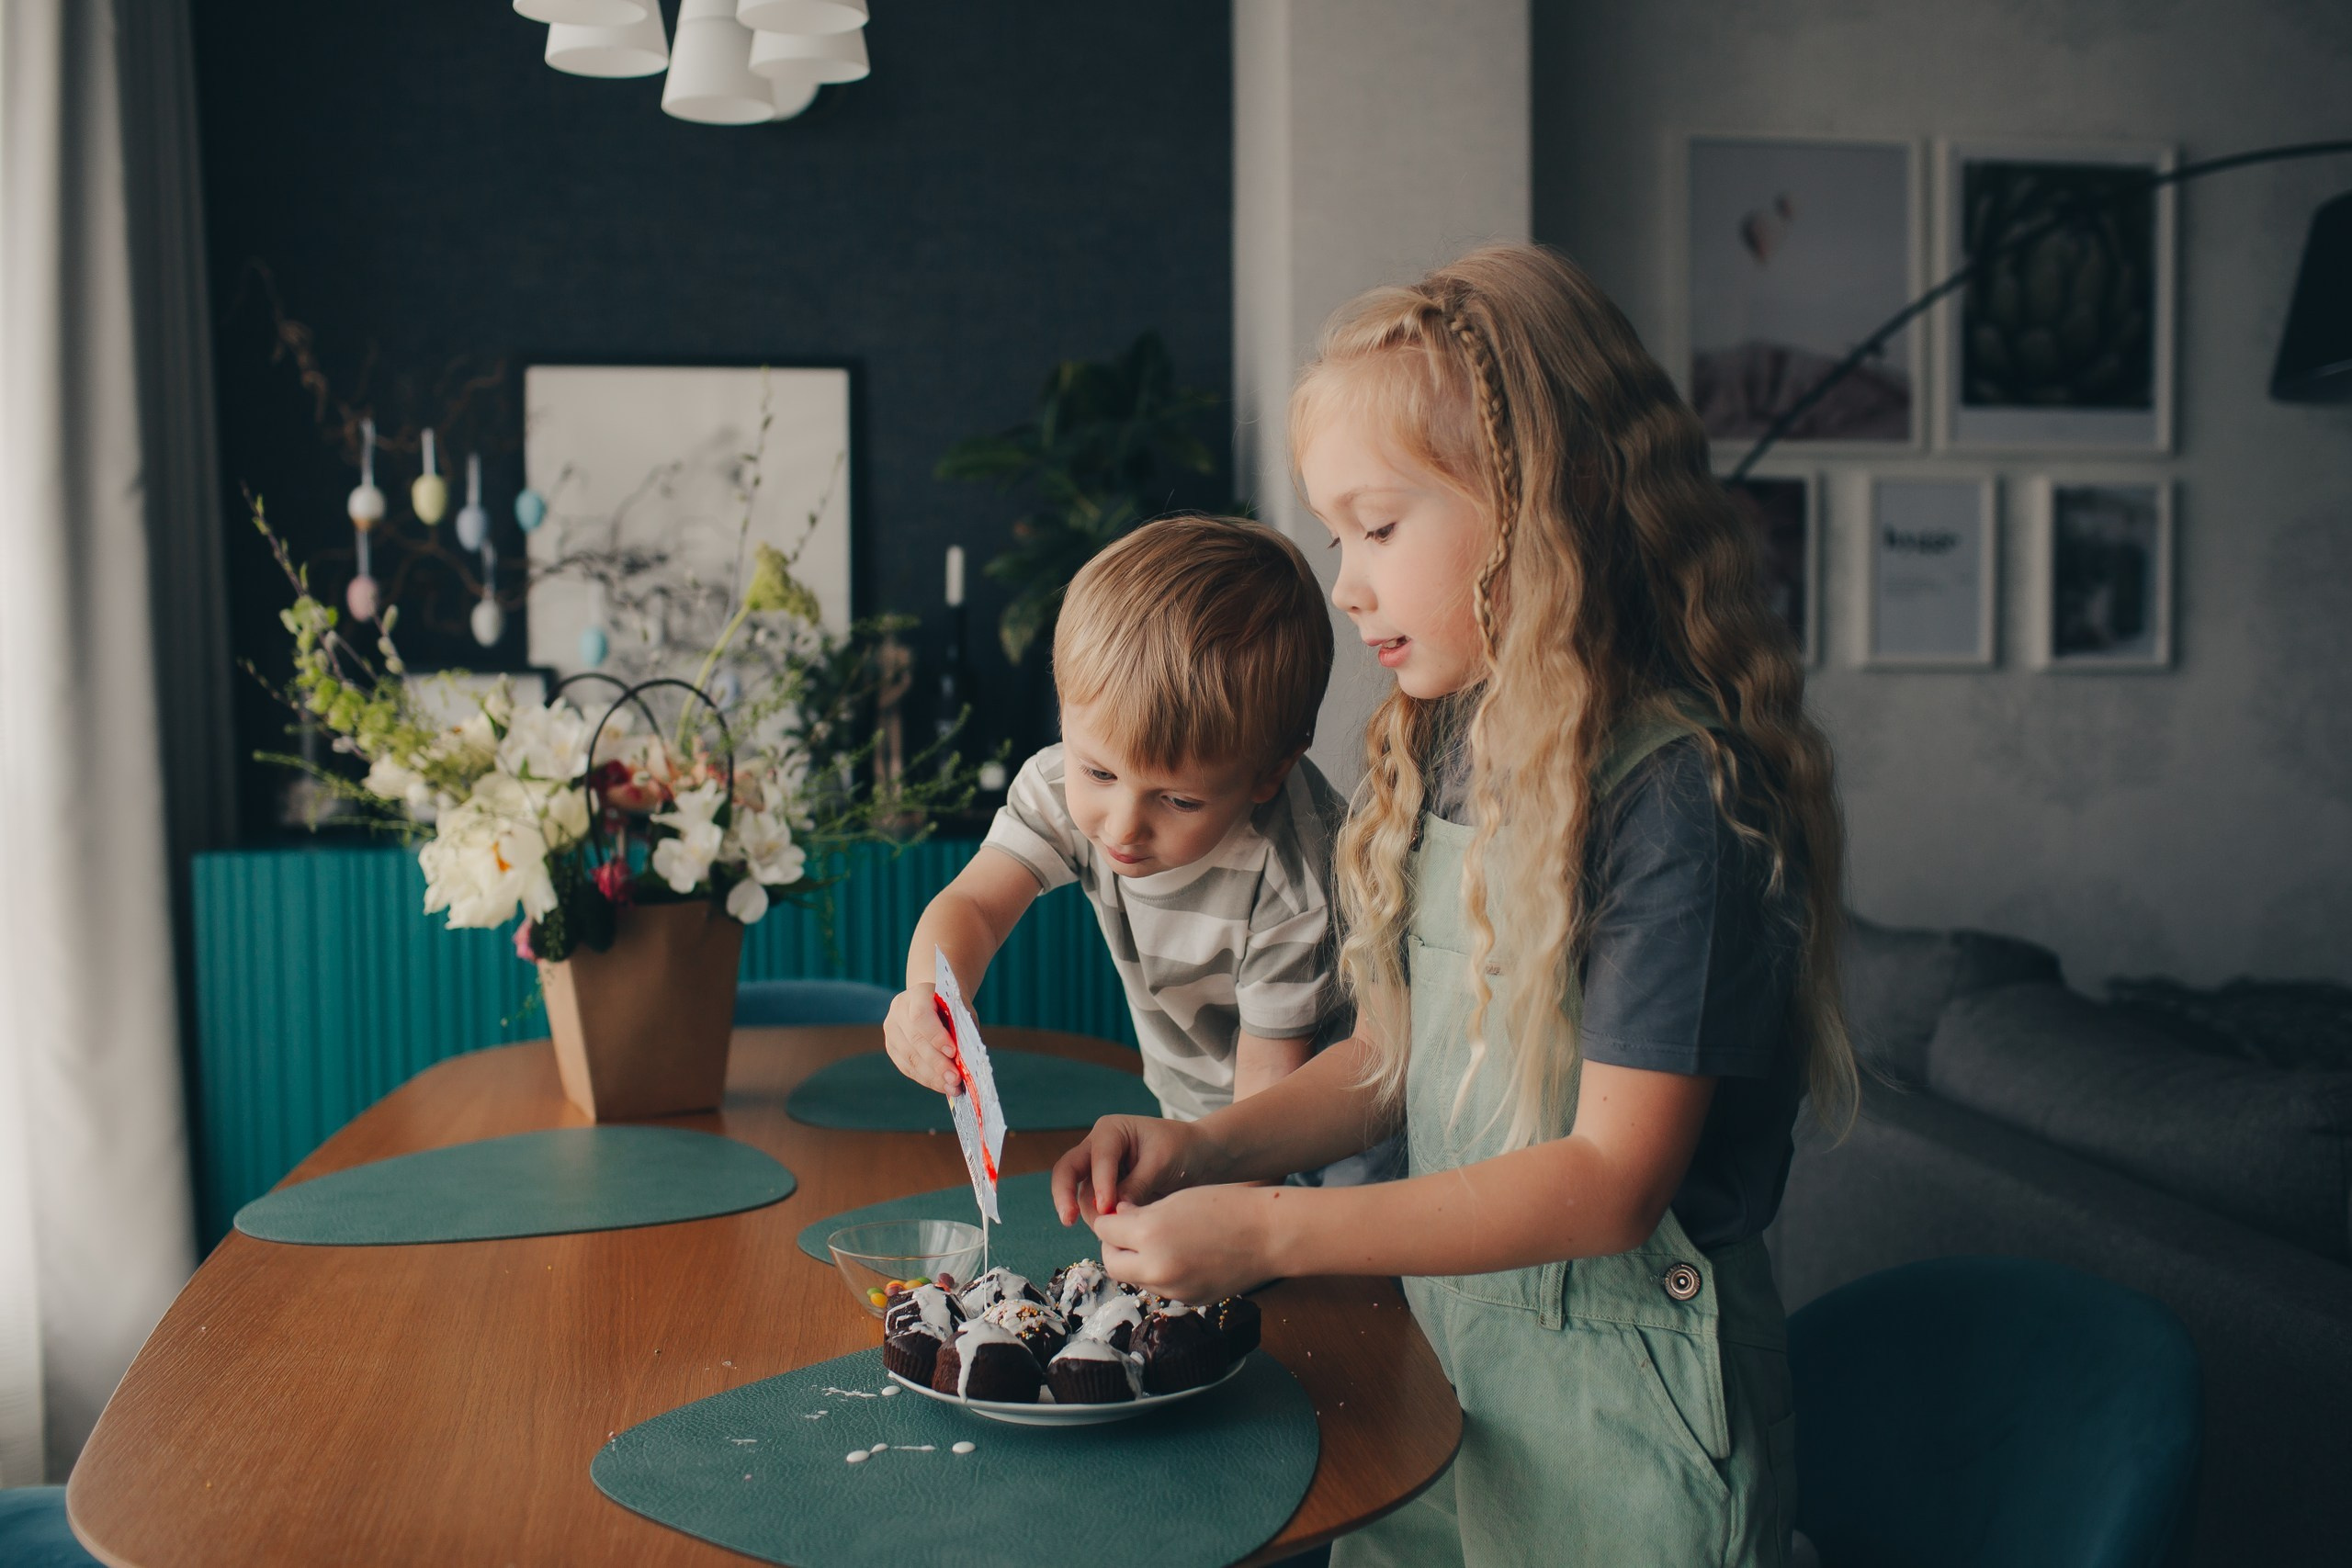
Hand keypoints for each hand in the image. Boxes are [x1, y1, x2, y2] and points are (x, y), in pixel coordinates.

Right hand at [881, 983, 959, 1094]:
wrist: (934, 1001)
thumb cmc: (952, 1007)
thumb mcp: (960, 1011)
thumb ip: (960, 1031)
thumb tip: (963, 1062)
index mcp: (917, 994)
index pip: (921, 1017)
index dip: (935, 1036)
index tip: (953, 1052)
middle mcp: (898, 1010)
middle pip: (914, 1040)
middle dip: (937, 1063)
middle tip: (955, 1078)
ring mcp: (891, 1029)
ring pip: (909, 1057)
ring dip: (932, 1076)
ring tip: (952, 1087)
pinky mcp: (891, 1047)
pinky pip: (907, 1067)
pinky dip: (926, 1079)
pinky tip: (942, 1085)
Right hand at [1050, 1114, 1216, 1224]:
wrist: (1199, 1158)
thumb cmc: (1182, 1150)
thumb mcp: (1161, 1163)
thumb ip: (1136, 1185)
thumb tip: (1112, 1212)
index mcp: (1112, 1131)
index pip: (1098, 1157)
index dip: (1101, 1183)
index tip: (1108, 1207)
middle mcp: (1098, 1148)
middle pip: (1067, 1170)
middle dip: (1064, 1195)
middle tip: (1068, 1220)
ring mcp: (1099, 1171)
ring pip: (1080, 1195)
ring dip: (1090, 1214)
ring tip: (1109, 1233)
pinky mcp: (1105, 1192)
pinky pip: (1093, 1207)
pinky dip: (1100, 1220)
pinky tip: (1111, 1234)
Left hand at [1088, 1186, 1278, 1302]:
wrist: (1270, 1235)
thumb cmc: (1225, 1206)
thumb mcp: (1175, 1200)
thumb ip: (1139, 1214)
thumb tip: (1115, 1220)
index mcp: (1149, 1233)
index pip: (1104, 1231)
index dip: (1109, 1220)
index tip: (1117, 1214)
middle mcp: (1155, 1267)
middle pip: (1111, 1263)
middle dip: (1114, 1247)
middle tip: (1128, 1232)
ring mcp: (1172, 1289)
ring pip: (1136, 1278)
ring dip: (1137, 1262)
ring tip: (1159, 1241)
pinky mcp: (1189, 1301)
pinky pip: (1161, 1288)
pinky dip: (1161, 1274)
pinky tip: (1181, 1256)